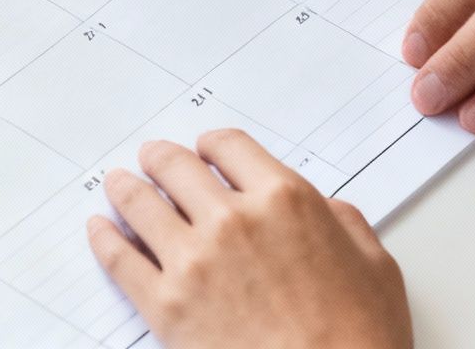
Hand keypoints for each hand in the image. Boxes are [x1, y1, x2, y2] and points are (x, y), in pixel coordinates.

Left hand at [87, 130, 410, 348]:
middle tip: (152, 159)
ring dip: (126, 189)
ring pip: (141, 204)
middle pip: (177, 167)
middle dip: (161, 159)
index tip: (204, 151)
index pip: (230, 147)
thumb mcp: (374, 265)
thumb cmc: (358, 338)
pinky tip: (100, 229)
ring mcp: (193, 261)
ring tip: (117, 185)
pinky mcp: (165, 305)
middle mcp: (233, 219)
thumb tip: (325, 211)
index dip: (211, 146)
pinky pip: (119, 258)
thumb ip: (343, 223)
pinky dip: (104, 238)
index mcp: (285, 199)